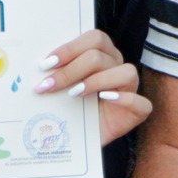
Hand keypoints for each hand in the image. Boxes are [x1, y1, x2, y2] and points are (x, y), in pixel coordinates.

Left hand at [35, 29, 150, 145]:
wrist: (76, 139)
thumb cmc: (68, 110)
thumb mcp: (58, 89)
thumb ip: (54, 73)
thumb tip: (37, 66)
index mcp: (102, 54)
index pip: (94, 38)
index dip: (70, 49)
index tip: (46, 65)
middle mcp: (117, 66)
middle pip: (101, 55)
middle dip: (71, 69)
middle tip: (49, 85)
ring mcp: (130, 88)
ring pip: (125, 72)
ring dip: (96, 81)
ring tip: (73, 94)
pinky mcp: (136, 112)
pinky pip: (141, 102)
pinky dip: (124, 100)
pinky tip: (105, 100)